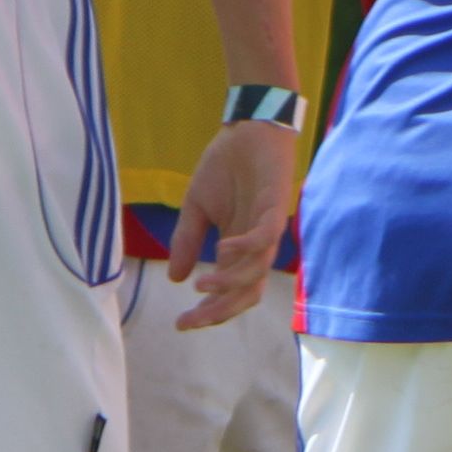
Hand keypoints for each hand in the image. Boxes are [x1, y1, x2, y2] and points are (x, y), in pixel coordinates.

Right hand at [168, 121, 300, 329]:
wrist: (247, 127)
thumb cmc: (225, 165)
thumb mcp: (196, 207)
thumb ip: (186, 241)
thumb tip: (175, 279)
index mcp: (237, 247)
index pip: (227, 291)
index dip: (207, 311)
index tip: (180, 323)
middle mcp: (255, 245)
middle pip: (245, 292)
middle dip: (219, 311)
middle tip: (192, 319)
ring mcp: (268, 227)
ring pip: (257, 271)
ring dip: (229, 284)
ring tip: (202, 285)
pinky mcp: (277, 206)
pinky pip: (266, 237)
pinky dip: (246, 249)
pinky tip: (222, 249)